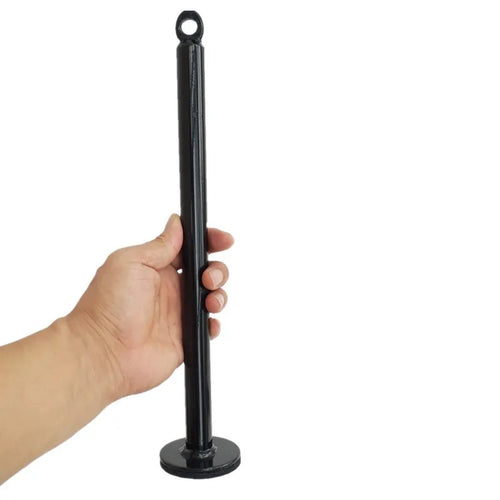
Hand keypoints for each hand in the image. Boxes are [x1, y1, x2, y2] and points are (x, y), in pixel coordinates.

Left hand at [65, 214, 233, 400]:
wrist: (103, 353)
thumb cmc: (108, 306)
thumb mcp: (132, 262)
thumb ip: (160, 244)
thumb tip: (176, 222)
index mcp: (157, 267)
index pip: (190, 248)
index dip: (209, 241)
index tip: (224, 240)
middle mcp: (171, 288)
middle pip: (207, 271)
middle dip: (217, 270)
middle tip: (208, 278)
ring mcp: (178, 313)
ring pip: (212, 297)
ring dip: (219, 295)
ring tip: (210, 301)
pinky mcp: (185, 337)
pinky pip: (209, 327)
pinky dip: (214, 324)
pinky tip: (207, 322)